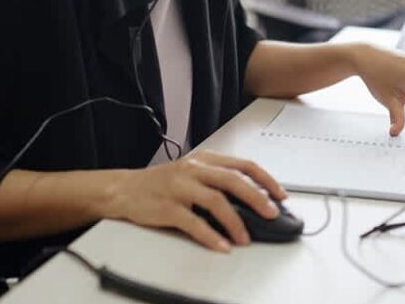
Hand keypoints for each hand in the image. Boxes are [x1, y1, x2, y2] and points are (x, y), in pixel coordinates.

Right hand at [98, 150, 286, 251]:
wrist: (124, 189)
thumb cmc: (161, 183)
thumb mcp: (192, 173)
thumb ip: (218, 181)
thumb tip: (251, 200)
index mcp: (204, 159)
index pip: (243, 165)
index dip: (265, 180)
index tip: (281, 195)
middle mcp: (193, 170)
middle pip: (233, 180)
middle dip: (257, 198)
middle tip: (271, 214)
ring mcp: (179, 187)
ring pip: (216, 201)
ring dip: (236, 221)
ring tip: (246, 238)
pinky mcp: (167, 207)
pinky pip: (194, 223)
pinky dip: (211, 235)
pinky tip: (222, 245)